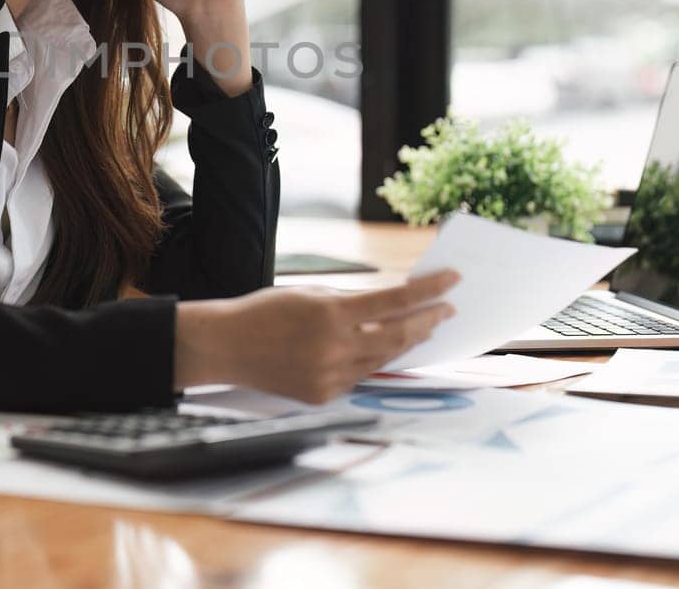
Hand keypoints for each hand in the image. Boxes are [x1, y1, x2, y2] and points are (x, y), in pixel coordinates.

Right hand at [173, 270, 460, 404]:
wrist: (226, 346)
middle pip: (399, 336)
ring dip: (406, 342)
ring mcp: (330, 377)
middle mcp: (334, 348)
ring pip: (383, 359)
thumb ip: (351, 302)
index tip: (452, 281)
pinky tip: (380, 349)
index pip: (394, 302)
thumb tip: (392, 305)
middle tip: (446, 311)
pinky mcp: (324, 396)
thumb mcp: (310, 295)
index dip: (428, 291)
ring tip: (422, 328)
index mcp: (331, 314)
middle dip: (428, 321)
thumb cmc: (265, 312)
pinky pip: (359, 376)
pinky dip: (371, 360)